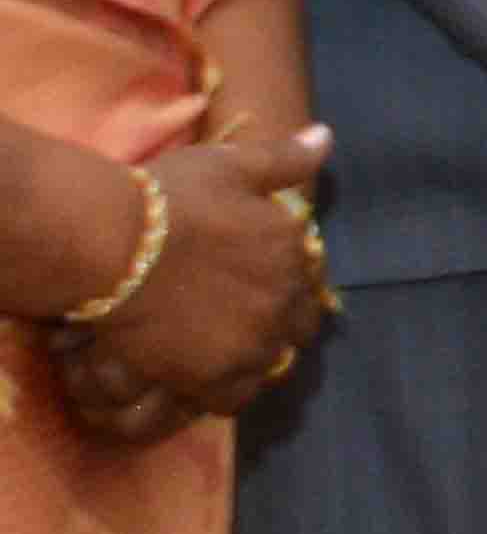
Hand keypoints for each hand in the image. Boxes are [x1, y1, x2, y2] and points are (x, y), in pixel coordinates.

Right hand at [50, 126, 334, 443]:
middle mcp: (284, 301)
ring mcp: (251, 343)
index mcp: (294, 252)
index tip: (265, 284)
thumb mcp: (233, 165)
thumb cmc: (171, 200)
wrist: (113, 244)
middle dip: (281, 321)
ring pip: (270, 362)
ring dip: (256, 356)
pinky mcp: (214, 377)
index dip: (290, 283)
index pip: (311, 279)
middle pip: (298, 325)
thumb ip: (285, 159)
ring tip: (225, 348)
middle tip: (244, 319)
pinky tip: (207, 375)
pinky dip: (227, 389)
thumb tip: (326, 137)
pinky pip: (235, 397)